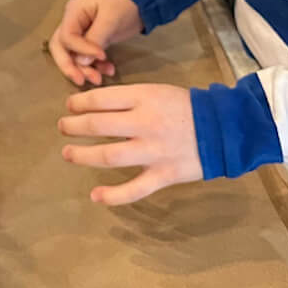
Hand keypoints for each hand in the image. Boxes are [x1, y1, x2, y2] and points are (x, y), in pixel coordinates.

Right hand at [48, 0, 142, 86]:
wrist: (140, 0)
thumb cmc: (124, 4)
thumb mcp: (110, 19)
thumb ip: (95, 39)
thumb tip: (81, 62)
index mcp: (74, 12)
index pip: (66, 36)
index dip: (81, 49)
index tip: (102, 56)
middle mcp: (72, 22)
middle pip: (60, 47)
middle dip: (69, 66)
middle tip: (81, 81)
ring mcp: (80, 32)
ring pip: (72, 55)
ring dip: (83, 69)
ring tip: (100, 79)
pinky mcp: (90, 41)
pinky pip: (86, 57)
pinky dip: (95, 67)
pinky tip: (109, 70)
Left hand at [58, 83, 201, 204]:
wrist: (225, 128)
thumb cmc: (186, 106)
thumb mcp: (156, 91)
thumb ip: (128, 100)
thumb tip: (94, 107)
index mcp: (143, 98)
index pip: (100, 99)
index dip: (78, 103)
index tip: (69, 106)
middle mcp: (144, 124)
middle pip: (98, 126)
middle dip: (74, 126)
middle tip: (63, 127)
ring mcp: (153, 152)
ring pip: (109, 156)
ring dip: (83, 156)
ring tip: (67, 153)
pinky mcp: (164, 175)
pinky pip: (135, 189)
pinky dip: (114, 195)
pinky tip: (96, 196)